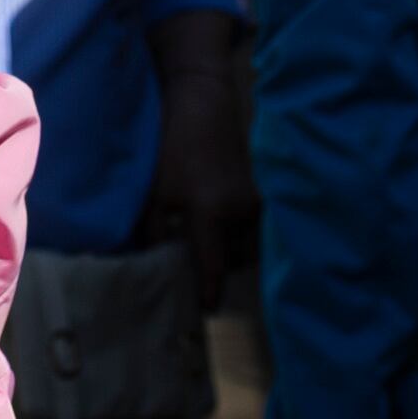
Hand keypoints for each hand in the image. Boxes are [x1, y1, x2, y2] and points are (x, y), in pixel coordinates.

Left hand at [145, 9, 253, 307]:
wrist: (204, 107)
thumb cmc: (174, 148)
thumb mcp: (156, 191)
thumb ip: (154, 230)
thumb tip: (151, 263)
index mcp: (210, 211)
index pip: (213, 264)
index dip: (210, 290)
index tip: (207, 311)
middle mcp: (240, 211)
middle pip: (234, 260)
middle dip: (219, 266)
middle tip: (199, 265)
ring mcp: (257, 202)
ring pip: (249, 246)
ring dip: (232, 250)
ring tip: (210, 242)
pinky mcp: (265, 195)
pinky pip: (256, 229)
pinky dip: (242, 234)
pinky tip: (224, 225)